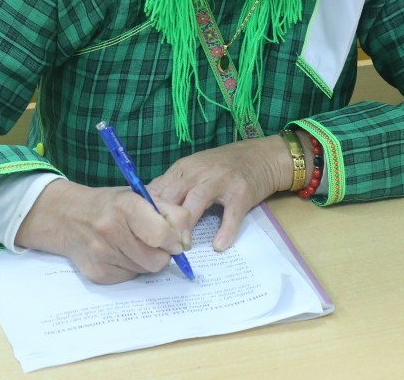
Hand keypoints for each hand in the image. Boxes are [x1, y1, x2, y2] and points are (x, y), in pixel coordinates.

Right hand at [15, 180, 193, 283]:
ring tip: (133, 244)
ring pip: (145, 271)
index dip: (174, 240)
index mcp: (126, 205)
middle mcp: (111, 230)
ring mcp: (102, 254)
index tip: (175, 239)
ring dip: (147, 260)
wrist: (68, 217)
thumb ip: (172, 213)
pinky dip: (131, 268)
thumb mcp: (142, 197)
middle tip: (155, 243)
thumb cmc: (112, 205)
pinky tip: (119, 253)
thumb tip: (186, 243)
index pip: (162, 234)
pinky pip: (130, 278)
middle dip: (163, 253)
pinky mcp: (97, 274)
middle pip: (157, 260)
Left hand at [149, 137, 294, 250]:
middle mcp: (200, 172)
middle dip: (163, 221)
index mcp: (184, 169)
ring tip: (183, 247)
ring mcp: (222, 180)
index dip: (146, 212)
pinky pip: (232, 213)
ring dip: (187, 225)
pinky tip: (219, 245)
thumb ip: (173, 186)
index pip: (158, 190)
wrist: (262, 156)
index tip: (140, 232)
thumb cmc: (223, 166)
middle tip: (158, 245)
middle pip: (174, 195)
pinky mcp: (242, 192)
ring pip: (197, 200)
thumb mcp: (194, 170)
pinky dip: (225, 230)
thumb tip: (145, 207)